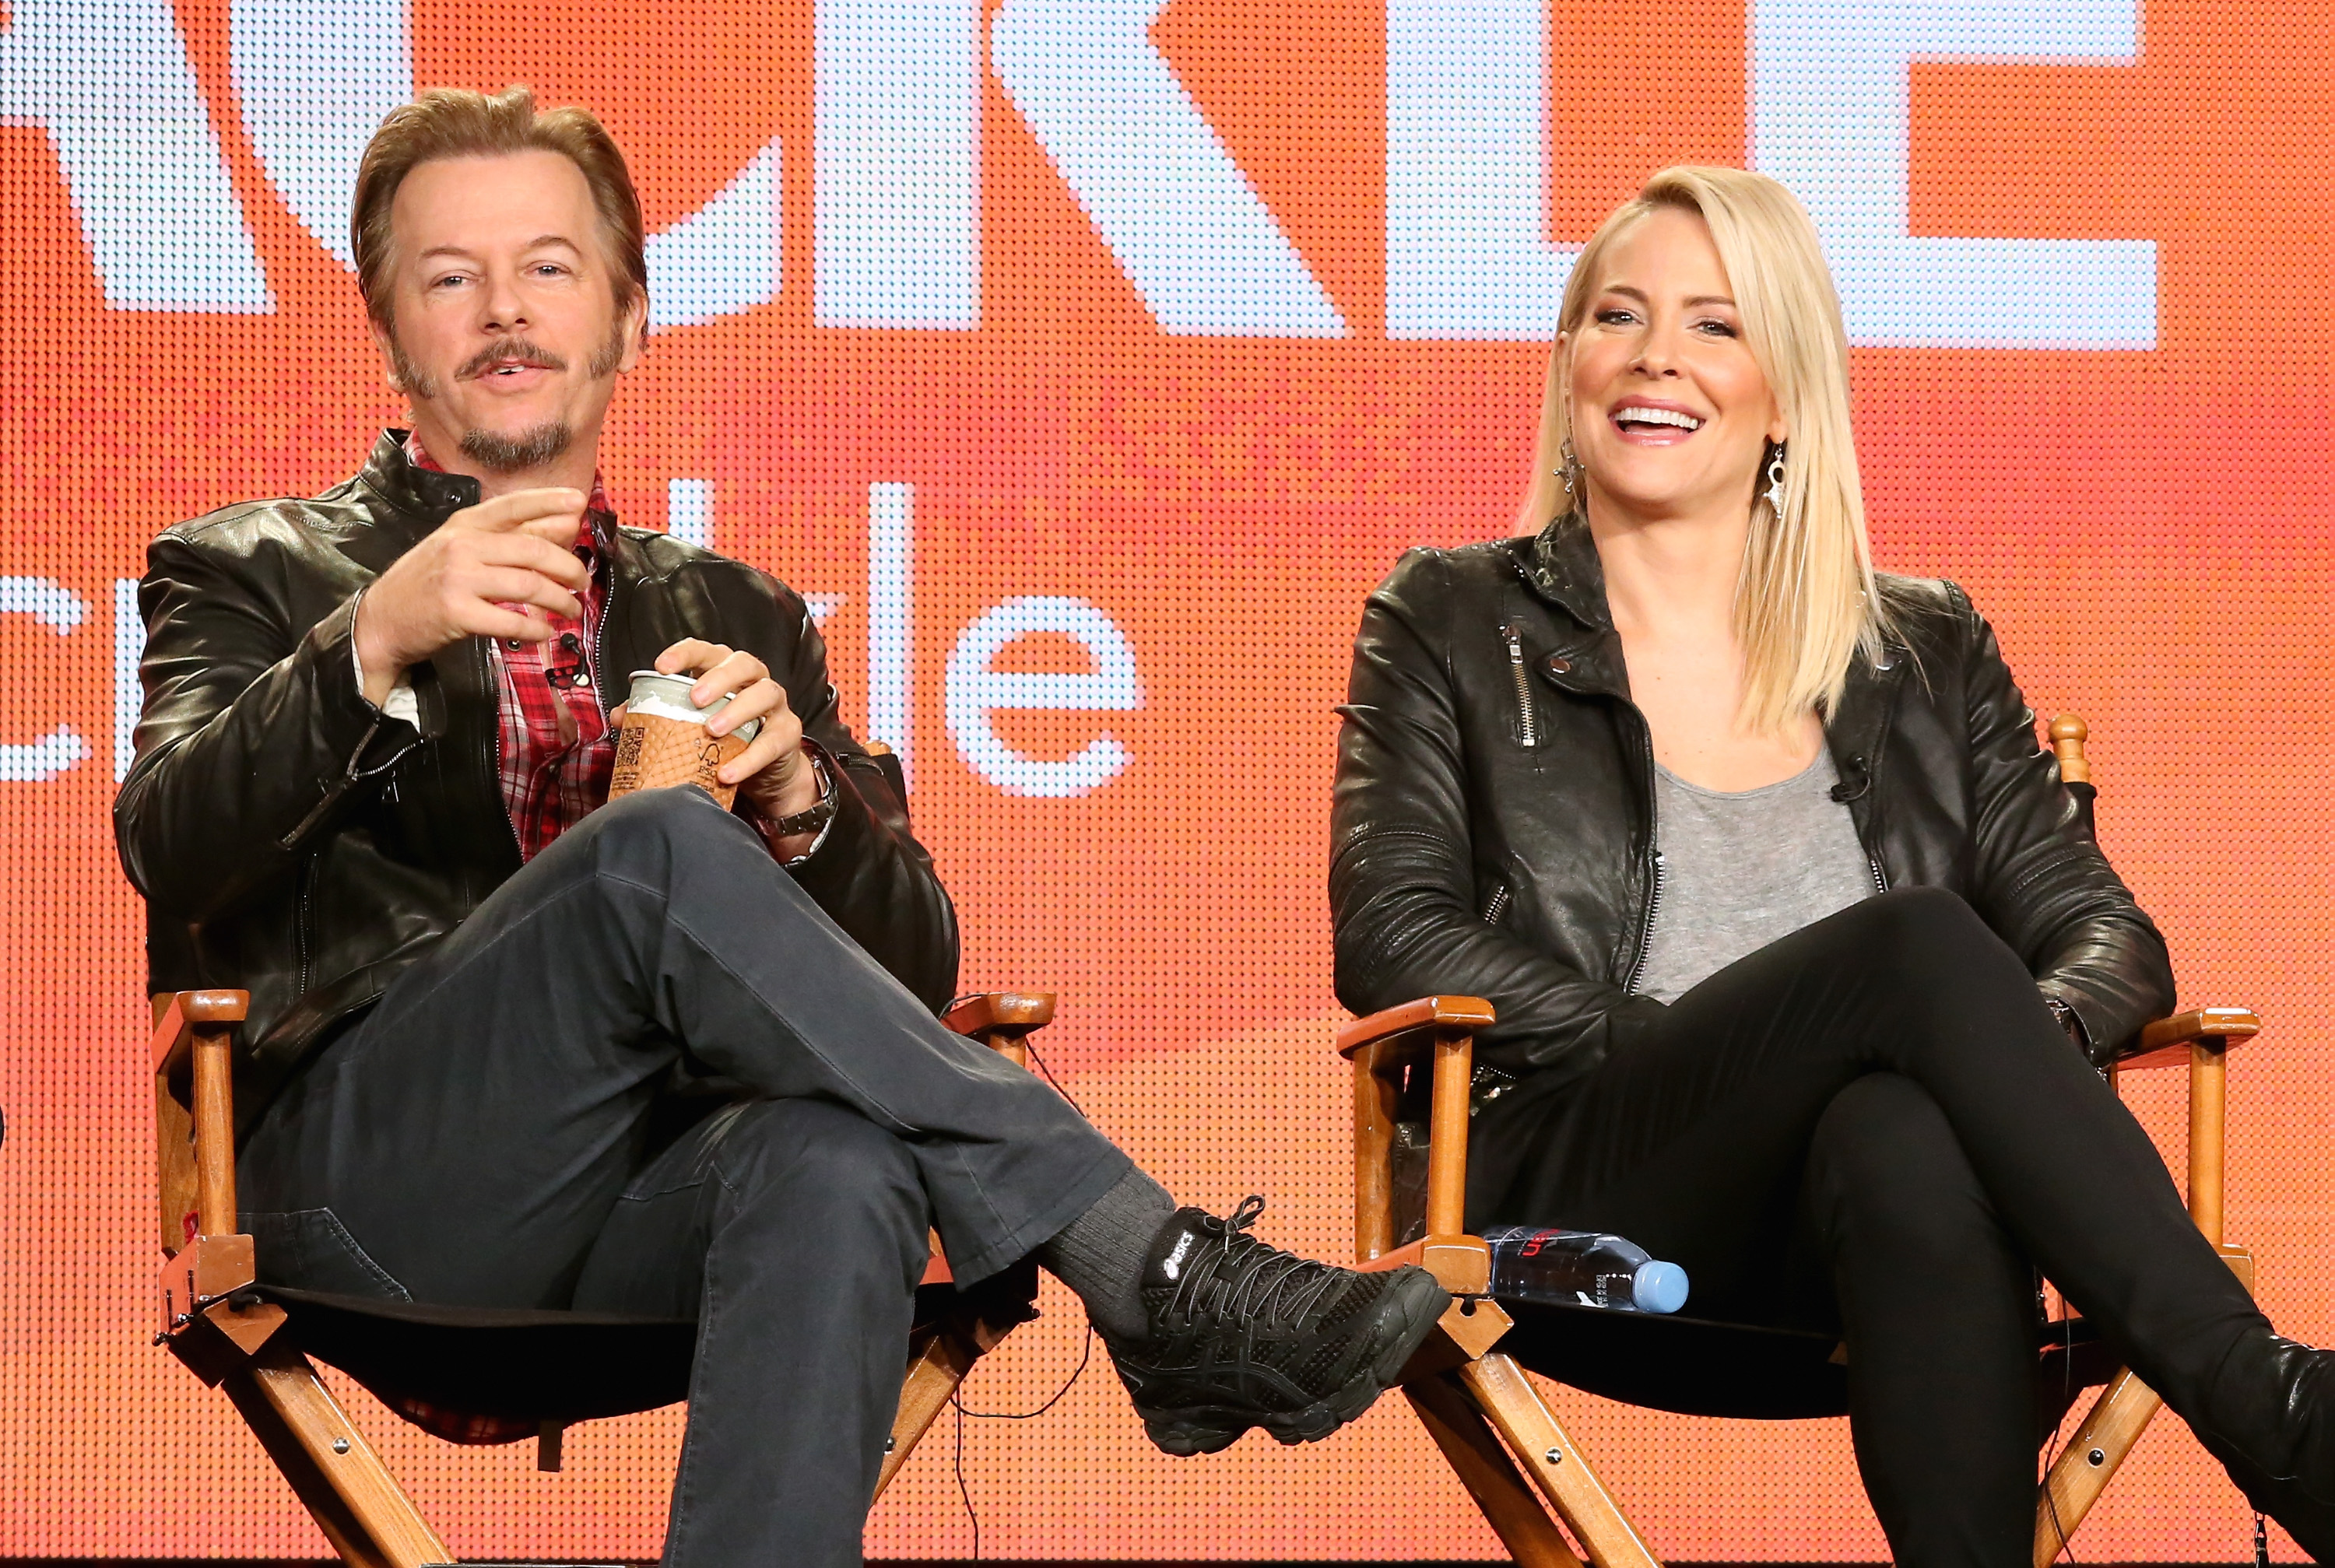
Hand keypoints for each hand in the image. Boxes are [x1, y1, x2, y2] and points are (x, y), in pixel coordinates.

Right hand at [353, 488, 590, 705]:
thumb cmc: (429, 583)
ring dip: (559, 600)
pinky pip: (511, 621)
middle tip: (582, 581)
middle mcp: (461, 545)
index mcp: (464, 524)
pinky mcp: (456, 612)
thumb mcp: (462, 549)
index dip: (549, 501)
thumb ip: (509, 537)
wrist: (382, 619)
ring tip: (571, 609)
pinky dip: (537, 629)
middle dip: (568, 567)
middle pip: (533, 550)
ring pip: (528, 585)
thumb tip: (564, 525)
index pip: (513, 505)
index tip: (579, 501)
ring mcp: (458, 578)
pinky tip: (545, 632)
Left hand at [651, 639, 820, 829]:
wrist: (766, 775)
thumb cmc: (725, 741)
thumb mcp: (691, 727)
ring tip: (712, 730)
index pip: (706, 651)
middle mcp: (753, 681)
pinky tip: (727, 772)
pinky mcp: (788, 734)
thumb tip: (621, 715)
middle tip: (695, 699)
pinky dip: (750, 758)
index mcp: (725, 672)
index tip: (661, 666)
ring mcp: (775, 706)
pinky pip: (772, 741)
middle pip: (742, 663)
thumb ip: (657, 716)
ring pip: (765, 693)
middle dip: (718, 678)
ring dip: (737, 710)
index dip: (685, 654)